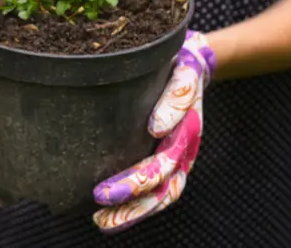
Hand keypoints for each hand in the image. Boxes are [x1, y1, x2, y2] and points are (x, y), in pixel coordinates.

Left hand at [92, 31, 215, 232]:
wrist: (191, 68)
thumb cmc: (179, 69)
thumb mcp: (183, 72)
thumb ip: (176, 95)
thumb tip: (155, 127)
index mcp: (189, 126)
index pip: (172, 149)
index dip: (154, 156)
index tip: (137, 150)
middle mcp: (185, 148)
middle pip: (164, 179)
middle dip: (133, 189)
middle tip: (99, 195)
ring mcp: (178, 161)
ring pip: (161, 196)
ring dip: (133, 212)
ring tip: (102, 222)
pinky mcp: (167, 167)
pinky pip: (154, 197)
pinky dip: (133, 211)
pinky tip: (106, 218)